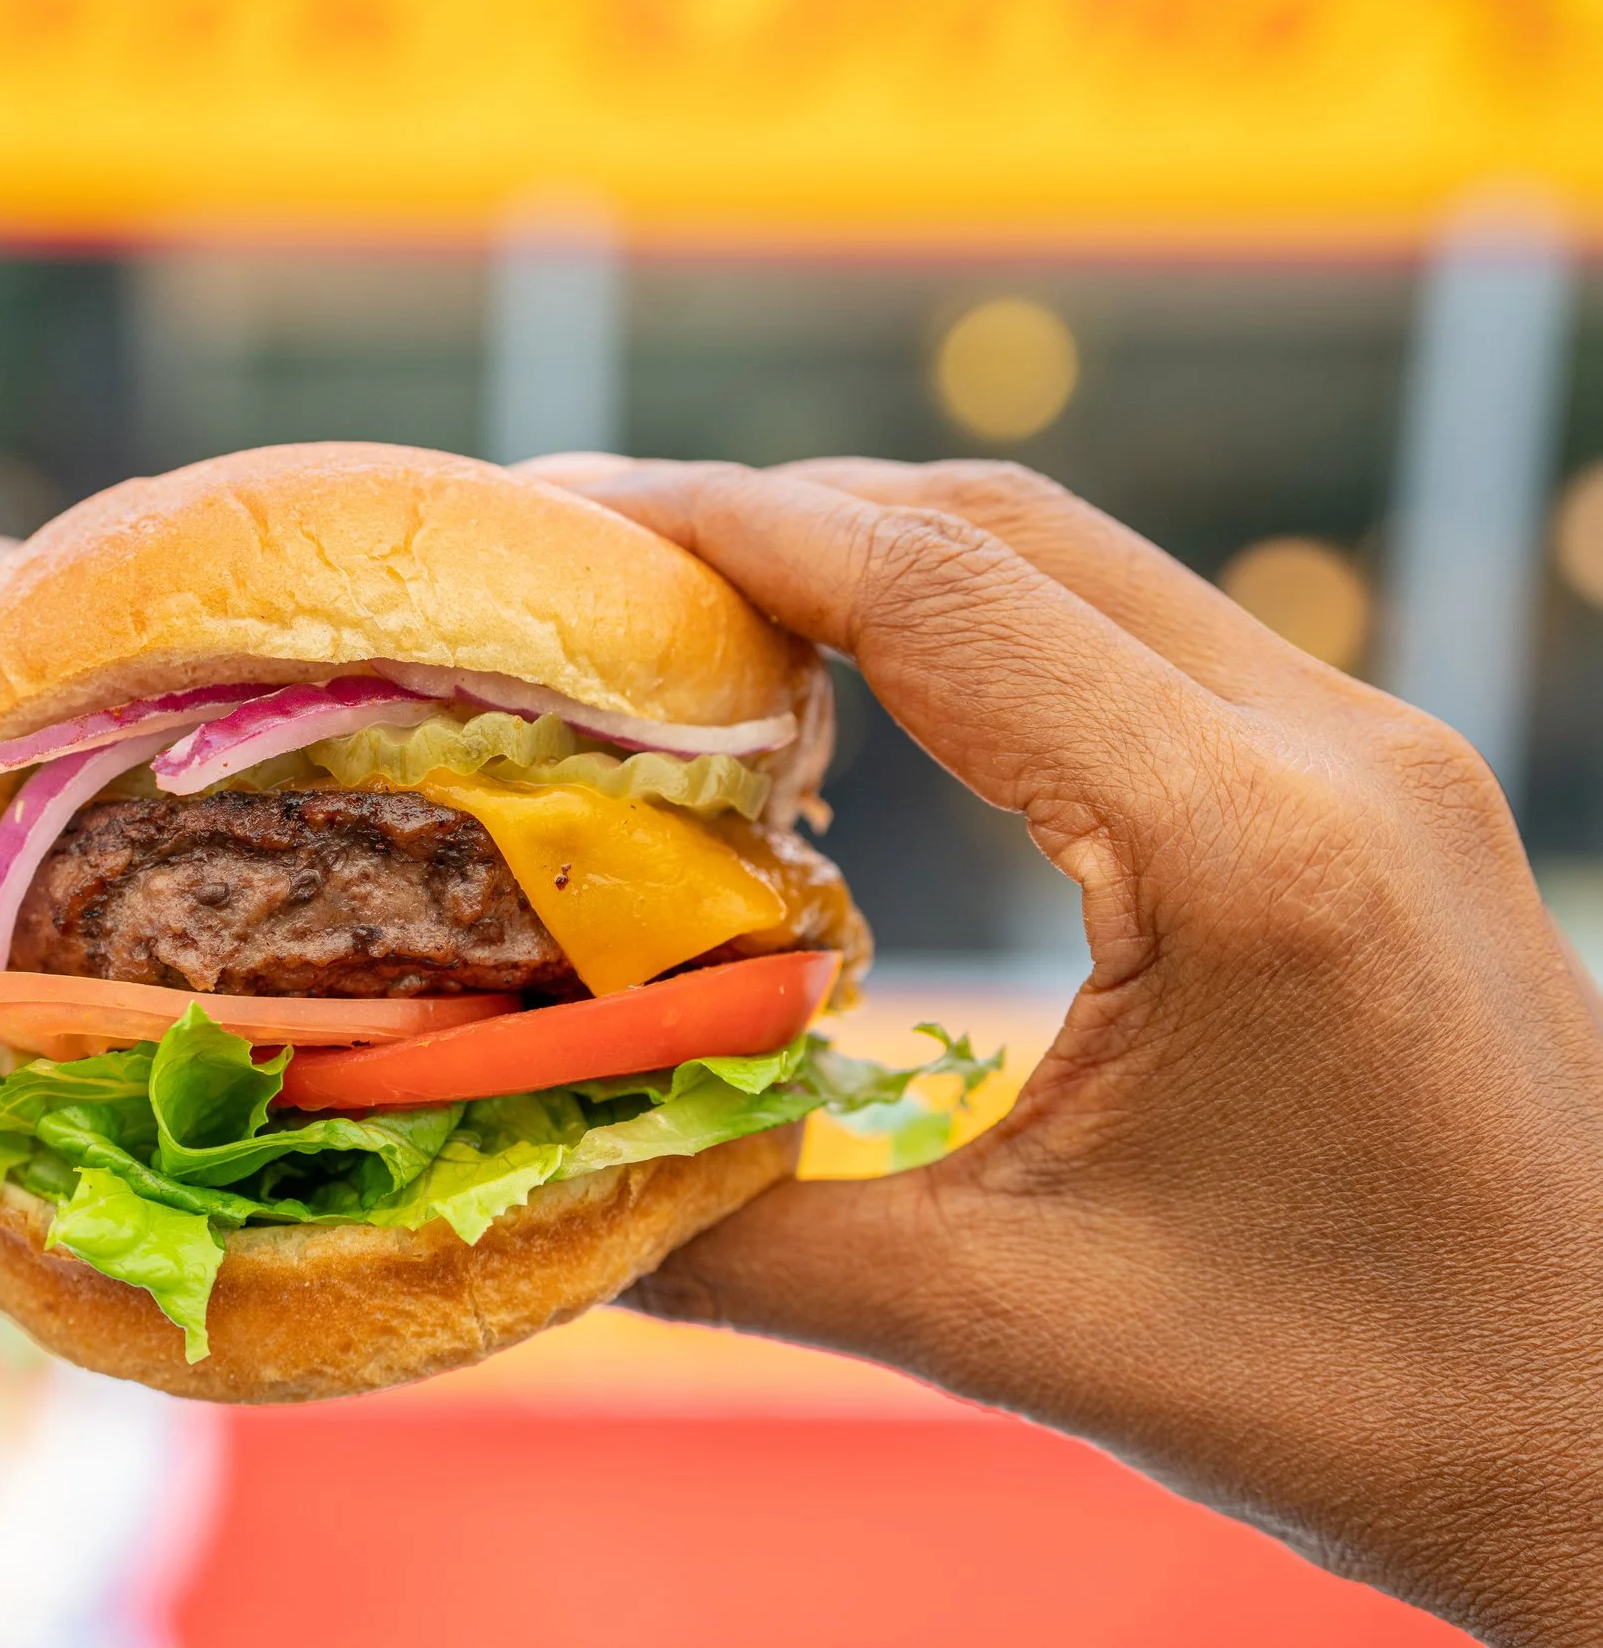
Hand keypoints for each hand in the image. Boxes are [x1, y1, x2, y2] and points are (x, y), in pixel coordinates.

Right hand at [520, 453, 1602, 1645]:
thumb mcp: (1017, 1326)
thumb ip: (746, 1239)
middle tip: (591, 556)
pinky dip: (979, 622)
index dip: (725, 528)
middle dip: (773, 511)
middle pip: (996, 527)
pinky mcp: (1384, 785)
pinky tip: (875, 694)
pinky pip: (1145, 631)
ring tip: (697, 611)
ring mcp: (1379, 749)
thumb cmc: (1356, 1405)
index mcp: (1245, 857)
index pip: (936, 593)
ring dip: (877, 554)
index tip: (559, 517)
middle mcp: (1333, 751)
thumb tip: (532, 1164)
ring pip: (1078, 559)